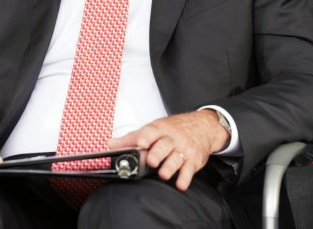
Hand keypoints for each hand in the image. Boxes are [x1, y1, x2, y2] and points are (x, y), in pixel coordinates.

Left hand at [107, 110, 228, 191]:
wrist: (202, 126)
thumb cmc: (172, 129)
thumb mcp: (153, 129)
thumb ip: (131, 138)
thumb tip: (110, 144)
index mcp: (160, 129)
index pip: (152, 132)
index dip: (145, 137)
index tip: (140, 144)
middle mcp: (173, 139)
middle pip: (164, 146)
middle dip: (157, 154)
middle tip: (151, 162)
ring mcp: (184, 149)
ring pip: (176, 158)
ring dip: (169, 167)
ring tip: (163, 175)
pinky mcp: (194, 160)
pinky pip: (190, 170)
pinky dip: (185, 178)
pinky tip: (180, 184)